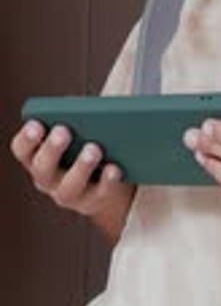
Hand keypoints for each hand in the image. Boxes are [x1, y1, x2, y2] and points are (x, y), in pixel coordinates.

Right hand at [10, 120, 131, 221]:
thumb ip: (78, 115)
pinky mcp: (92, 202)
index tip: (36, 124)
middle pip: (42, 168)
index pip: (22, 150)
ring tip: (93, 148)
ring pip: (69, 187)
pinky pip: (98, 194)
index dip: (27, 138)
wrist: (105, 177)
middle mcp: (47, 178)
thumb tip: (90, 103)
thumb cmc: (86, 141)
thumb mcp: (79, 127)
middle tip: (63, 130)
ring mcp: (68, 194)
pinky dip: (107, 181)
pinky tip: (114, 168)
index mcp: (37, 155)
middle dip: (52, 149)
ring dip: (81, 167)